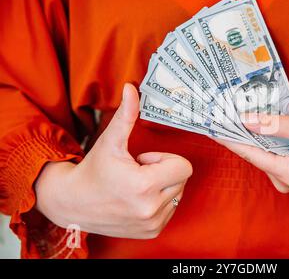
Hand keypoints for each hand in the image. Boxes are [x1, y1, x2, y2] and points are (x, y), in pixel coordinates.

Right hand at [35, 84, 191, 238]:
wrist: (73, 204)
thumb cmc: (94, 170)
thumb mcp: (110, 141)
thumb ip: (126, 115)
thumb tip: (132, 87)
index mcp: (143, 187)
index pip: (184, 167)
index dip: (164, 159)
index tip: (142, 160)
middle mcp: (151, 209)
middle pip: (182, 179)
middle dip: (163, 171)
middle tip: (137, 172)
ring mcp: (152, 223)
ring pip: (178, 193)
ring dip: (162, 186)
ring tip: (135, 186)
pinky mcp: (152, 232)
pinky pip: (172, 208)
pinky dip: (160, 200)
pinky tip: (137, 198)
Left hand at [214, 113, 288, 192]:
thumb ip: (276, 125)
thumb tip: (247, 120)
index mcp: (288, 174)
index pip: (250, 154)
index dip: (230, 138)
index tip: (213, 127)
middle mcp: (283, 182)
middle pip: (255, 154)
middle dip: (242, 134)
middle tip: (225, 114)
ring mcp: (285, 180)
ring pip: (262, 154)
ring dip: (255, 136)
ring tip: (241, 116)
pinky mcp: (288, 174)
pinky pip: (270, 155)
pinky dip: (265, 141)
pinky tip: (260, 127)